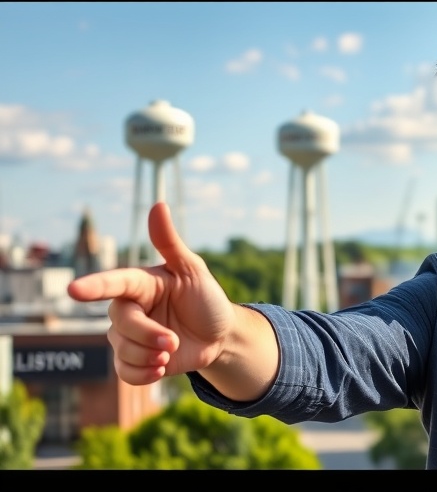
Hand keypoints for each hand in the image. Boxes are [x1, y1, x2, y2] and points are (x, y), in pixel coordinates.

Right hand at [68, 202, 236, 385]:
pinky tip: (162, 369)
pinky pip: (124, 372)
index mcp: (139, 283)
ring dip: (149, 356)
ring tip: (171, 351)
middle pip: (121, 324)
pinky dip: (143, 374)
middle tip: (173, 341)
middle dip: (148, 336)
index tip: (73, 290)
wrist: (219, 334)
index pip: (113, 283)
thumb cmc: (205, 297)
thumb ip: (170, 243)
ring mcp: (129, 335)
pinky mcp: (133, 359)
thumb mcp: (193, 270)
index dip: (95, 287)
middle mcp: (129, 308)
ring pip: (121, 350)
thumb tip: (158, 205)